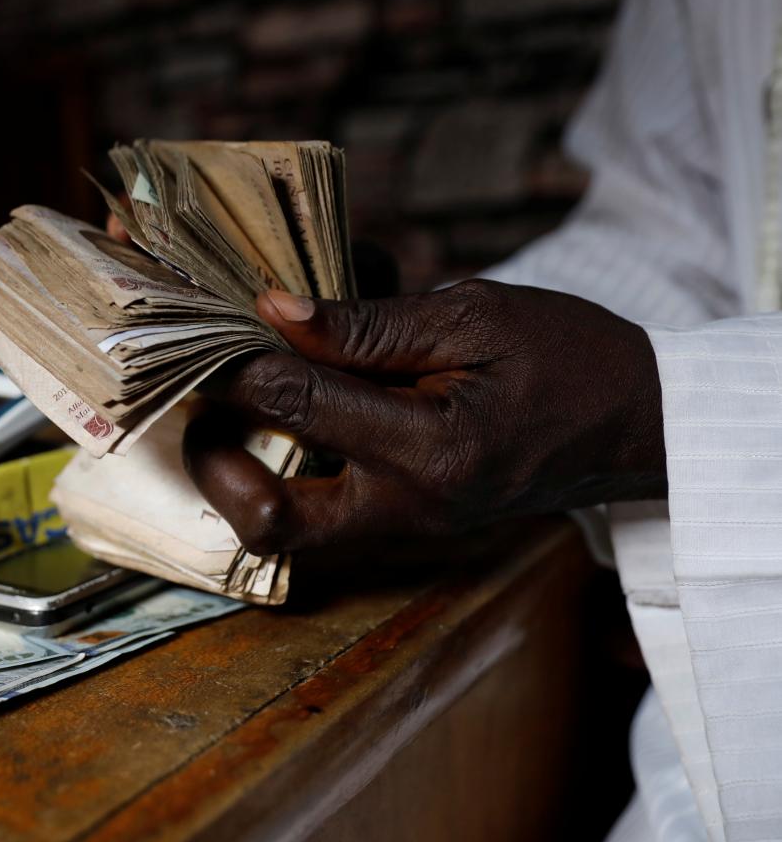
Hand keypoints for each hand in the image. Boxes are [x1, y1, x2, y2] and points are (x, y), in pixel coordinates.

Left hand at [184, 279, 666, 552]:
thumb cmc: (567, 358)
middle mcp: (408, 506)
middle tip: (203, 398)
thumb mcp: (473, 316)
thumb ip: (369, 323)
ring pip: (284, 529)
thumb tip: (275, 313)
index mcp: (432, 449)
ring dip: (240, 470)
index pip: (296, 404)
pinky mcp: (401, 524)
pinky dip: (283, 467)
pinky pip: (316, 513)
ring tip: (232, 402)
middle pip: (268, 520)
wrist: (638, 424)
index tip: (210, 324)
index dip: (237, 360)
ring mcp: (403, 526)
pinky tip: (288, 409)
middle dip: (213, 460)